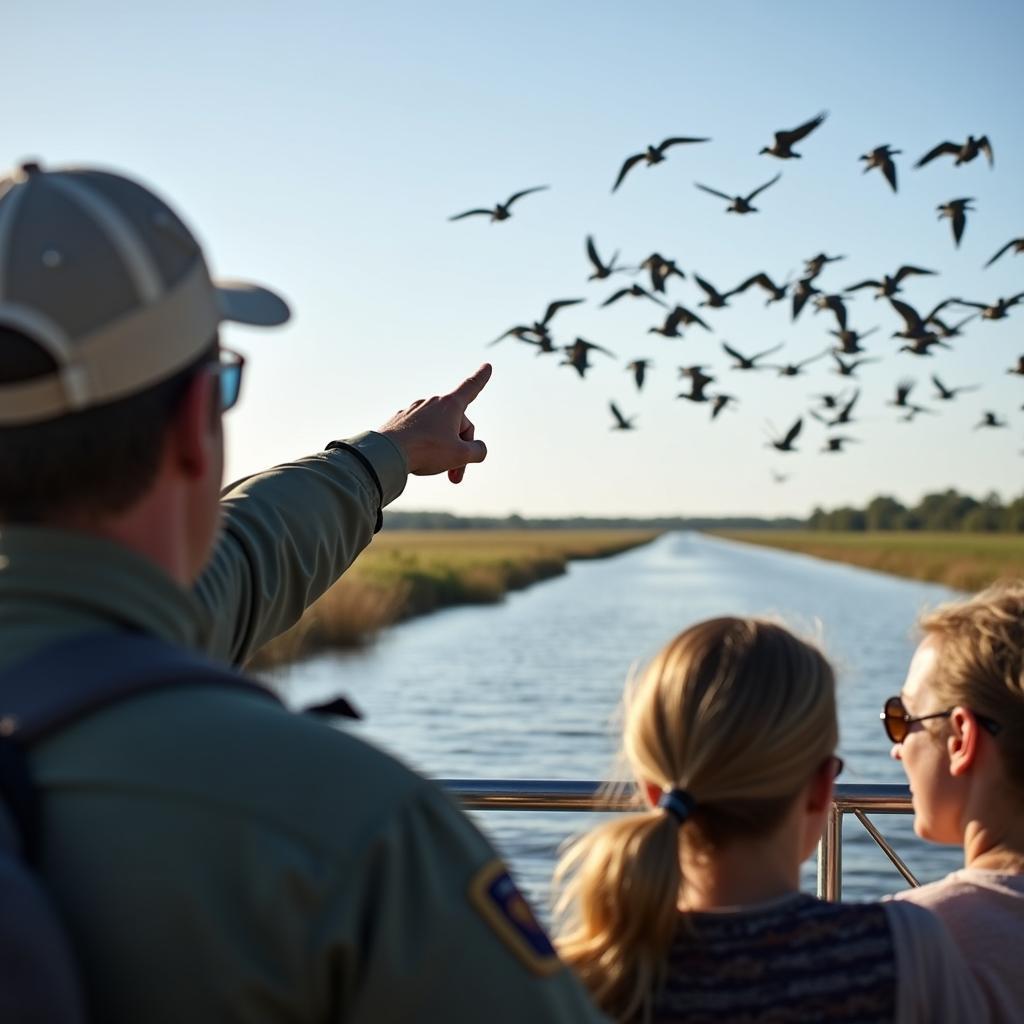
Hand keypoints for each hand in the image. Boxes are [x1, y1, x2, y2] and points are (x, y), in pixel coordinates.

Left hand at [378, 364, 491, 483]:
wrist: (387, 454)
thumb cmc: (426, 451)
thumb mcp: (461, 455)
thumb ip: (478, 451)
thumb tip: (478, 449)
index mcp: (450, 405)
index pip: (471, 388)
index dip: (481, 378)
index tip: (487, 366)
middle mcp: (432, 403)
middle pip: (456, 426)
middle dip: (460, 450)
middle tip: (455, 476)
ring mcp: (414, 411)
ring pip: (437, 432)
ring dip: (443, 451)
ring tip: (436, 468)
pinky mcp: (400, 422)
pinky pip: (419, 435)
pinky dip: (424, 448)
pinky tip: (417, 460)